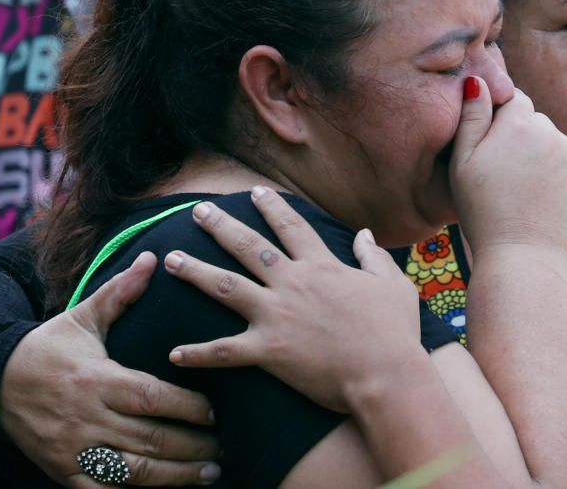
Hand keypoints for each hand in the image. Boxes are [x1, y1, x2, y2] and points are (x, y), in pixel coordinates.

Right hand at [0, 253, 221, 487]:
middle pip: (150, 438)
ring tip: (210, 472)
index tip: (215, 411)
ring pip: (134, 471)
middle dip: (192, 445)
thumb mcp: (82, 318)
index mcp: (97, 380)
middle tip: (223, 446)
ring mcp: (75, 450)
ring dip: (176, 475)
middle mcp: (87, 418)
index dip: (187, 408)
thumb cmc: (49, 348)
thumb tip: (153, 257)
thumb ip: (120, 292)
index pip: (151, 398)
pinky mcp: (65, 473)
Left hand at [163, 187, 424, 412]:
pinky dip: (198, 354)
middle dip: (220, 226)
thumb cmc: (395, 332)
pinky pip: (225, 351)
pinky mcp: (268, 350)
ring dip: (196, 272)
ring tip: (171, 259)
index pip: (292, 227)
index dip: (273, 207)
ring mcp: (276, 315)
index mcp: (322, 266)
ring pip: (226, 286)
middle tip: (198, 211)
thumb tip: (365, 235)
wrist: (386, 374)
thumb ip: (375, 256)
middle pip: (249, 246)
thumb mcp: (393, 285)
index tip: (255, 192)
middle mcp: (293, 283)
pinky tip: (173, 354)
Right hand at [450, 77, 566, 262]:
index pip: (513, 99)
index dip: (498, 121)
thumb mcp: (463, 163)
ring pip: (551, 145)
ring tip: (519, 193)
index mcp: (519, 123)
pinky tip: (537, 202)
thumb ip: (472, 116)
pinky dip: (554, 179)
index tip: (489, 149)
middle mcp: (552, 133)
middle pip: (533, 122)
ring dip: (538, 158)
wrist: (526, 260)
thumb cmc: (484, 213)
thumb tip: (477, 79)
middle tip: (501, 175)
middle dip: (519, 138)